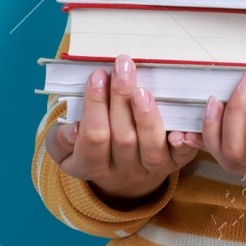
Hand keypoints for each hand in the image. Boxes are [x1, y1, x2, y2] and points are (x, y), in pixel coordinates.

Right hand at [45, 53, 199, 206]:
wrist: (122, 180)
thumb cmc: (91, 151)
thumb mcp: (65, 151)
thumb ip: (61, 140)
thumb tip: (73, 128)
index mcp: (92, 166)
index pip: (94, 137)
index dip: (95, 106)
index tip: (97, 74)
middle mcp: (122, 170)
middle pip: (123, 138)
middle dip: (121, 98)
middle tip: (122, 65)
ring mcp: (149, 168)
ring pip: (151, 147)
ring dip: (147, 116)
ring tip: (143, 89)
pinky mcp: (173, 164)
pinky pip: (182, 156)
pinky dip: (184, 141)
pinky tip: (181, 125)